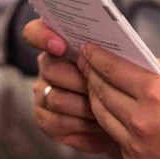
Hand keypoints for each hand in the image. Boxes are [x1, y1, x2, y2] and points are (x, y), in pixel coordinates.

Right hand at [23, 19, 115, 153]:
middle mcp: (46, 66)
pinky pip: (58, 123)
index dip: (43, 36)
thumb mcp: (122, 62)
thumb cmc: (125, 81)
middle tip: (104, 87)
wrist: (124, 115)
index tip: (61, 46)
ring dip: (87, 105)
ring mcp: (42, 93)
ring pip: (57, 99)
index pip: (34, 32)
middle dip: (81, 80)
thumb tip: (119, 51)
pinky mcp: (45, 119)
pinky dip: (83, 125)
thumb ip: (111, 53)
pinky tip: (103, 126)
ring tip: (113, 110)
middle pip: (52, 69)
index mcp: (60, 42)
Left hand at [79, 43, 159, 158]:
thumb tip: (147, 63)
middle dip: (90, 74)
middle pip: (102, 92)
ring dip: (95, 99)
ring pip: (103, 117)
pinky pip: (117, 140)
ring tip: (94, 86)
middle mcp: (142, 121)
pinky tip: (114, 114)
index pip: (114, 69)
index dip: (97, 57)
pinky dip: (112, 124)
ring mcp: (137, 147)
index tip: (89, 49)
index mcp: (158, 94)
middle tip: (85, 64)